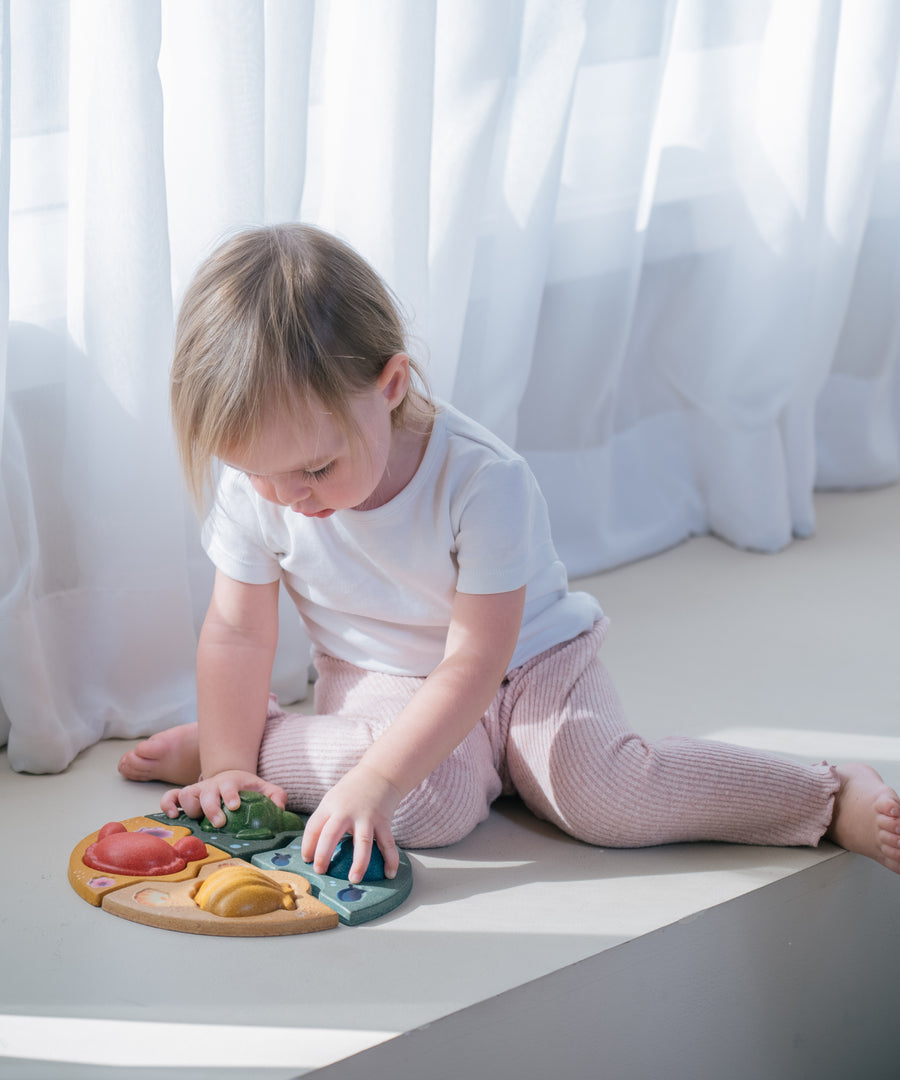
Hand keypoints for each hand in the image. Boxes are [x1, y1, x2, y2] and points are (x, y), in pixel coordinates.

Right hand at [160, 771, 287, 828]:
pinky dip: (168, 804)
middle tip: (220, 822)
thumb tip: (280, 809)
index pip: (229, 786)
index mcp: (231, 782)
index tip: (235, 805)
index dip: (230, 795)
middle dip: (211, 807)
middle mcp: (211, 786)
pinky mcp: (184, 797)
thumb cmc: (245, 788)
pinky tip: (173, 816)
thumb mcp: (263, 788)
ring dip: (190, 807)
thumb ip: (276, 796)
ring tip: (197, 819)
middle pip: (206, 793)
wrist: (229, 778)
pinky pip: (170, 797)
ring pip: (186, 795)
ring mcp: (197, 791)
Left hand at [300, 763, 401, 883]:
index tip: (307, 860)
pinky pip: (387, 844)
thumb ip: (324, 820)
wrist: (379, 774)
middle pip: (331, 835)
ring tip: (354, 879)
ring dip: (359, 863)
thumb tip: (314, 849)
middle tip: (320, 871)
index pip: (313, 827)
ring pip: (362, 843)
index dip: (307, 845)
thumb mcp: (332, 800)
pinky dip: (390, 860)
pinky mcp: (383, 821)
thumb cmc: (351, 791)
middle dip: (323, 855)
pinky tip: (389, 873)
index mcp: (330, 806)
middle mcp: (346, 812)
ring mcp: (366, 817)